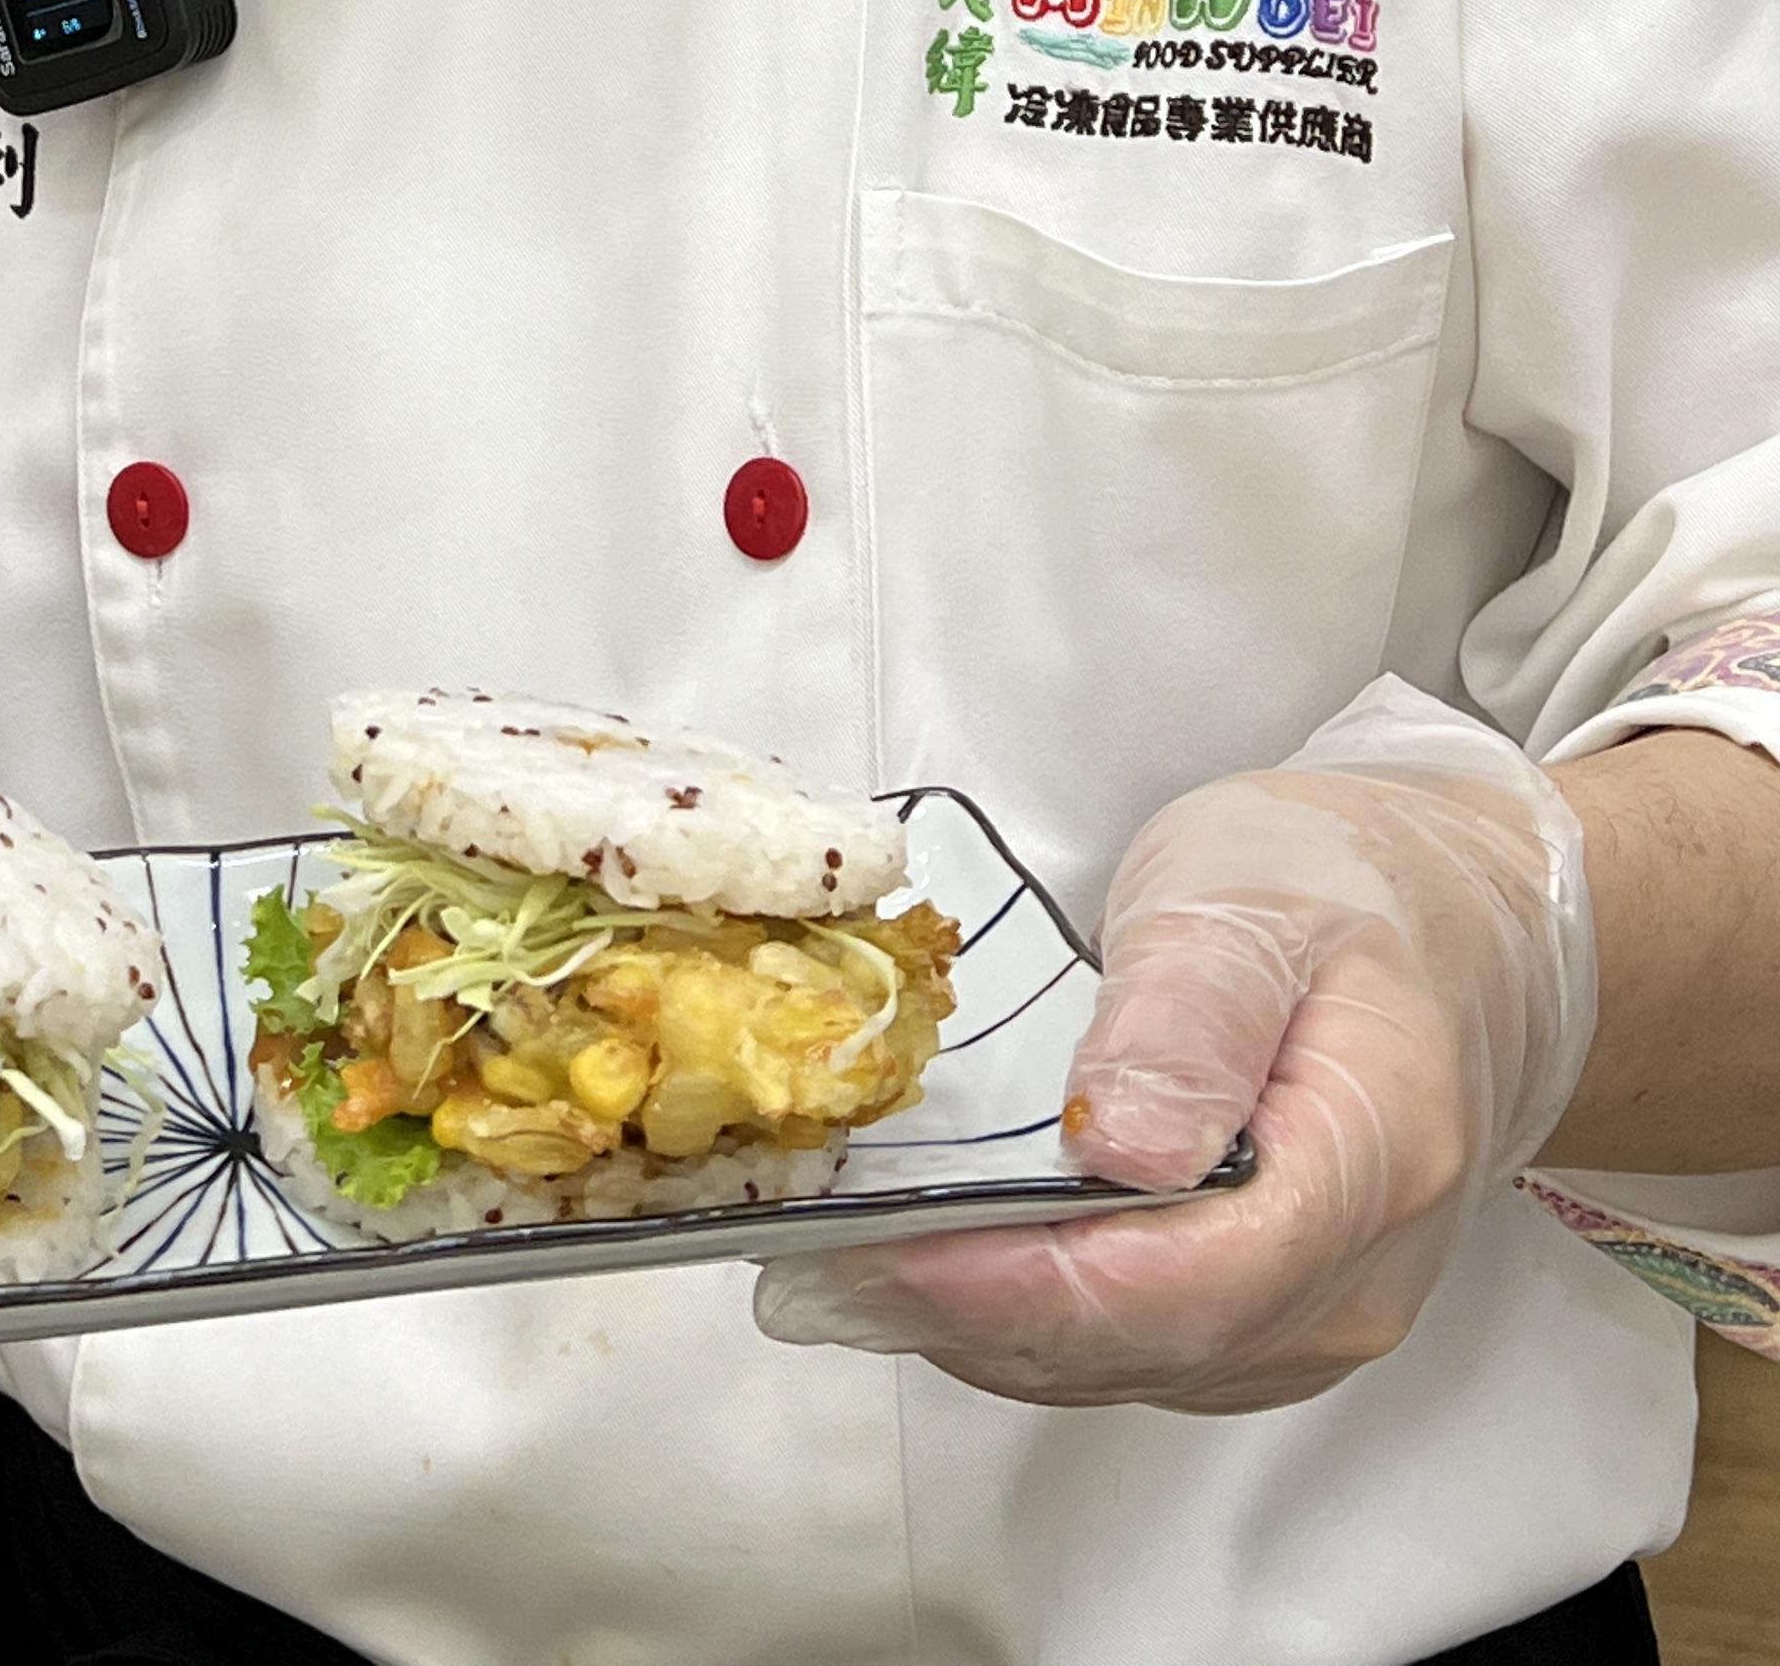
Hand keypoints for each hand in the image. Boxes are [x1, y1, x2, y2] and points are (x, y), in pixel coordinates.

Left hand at [751, 685, 1596, 1412]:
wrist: (1454, 940)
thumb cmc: (1344, 892)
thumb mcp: (1255, 894)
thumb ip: (1189, 1015)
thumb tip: (1118, 1148)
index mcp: (1368, 1160)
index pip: (1185, 1277)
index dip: (1023, 1282)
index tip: (887, 1247)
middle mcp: (1348, 1281)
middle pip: (1142, 1342)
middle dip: (966, 1311)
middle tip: (806, 1258)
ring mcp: (1309, 1318)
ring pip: (1125, 1368)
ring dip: (976, 1330)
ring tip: (833, 1266)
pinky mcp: (1263, 1322)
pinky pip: (1131, 1354)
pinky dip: (1021, 1325)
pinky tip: (932, 1272)